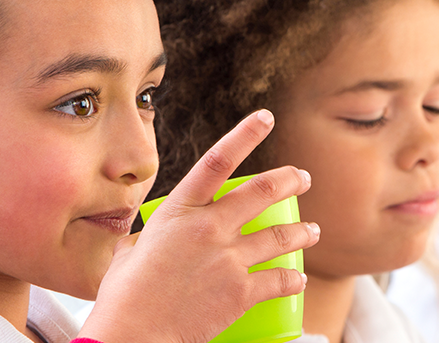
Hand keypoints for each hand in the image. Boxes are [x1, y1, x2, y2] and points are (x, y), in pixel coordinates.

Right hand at [78, 109, 318, 342]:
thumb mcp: (129, 252)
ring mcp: (228, 259)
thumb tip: (143, 239)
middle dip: (289, 181)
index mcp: (180, 211)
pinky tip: (299, 280)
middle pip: (262, 192)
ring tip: (313, 231)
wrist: (135, 334)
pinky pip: (279, 281)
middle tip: (302, 178)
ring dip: (302, 232)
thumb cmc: (125, 295)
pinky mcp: (240, 293)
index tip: (266, 117)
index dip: (245, 135)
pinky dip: (293, 280)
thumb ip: (144, 238)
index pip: (217, 160)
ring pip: (279, 236)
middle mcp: (209, 228)